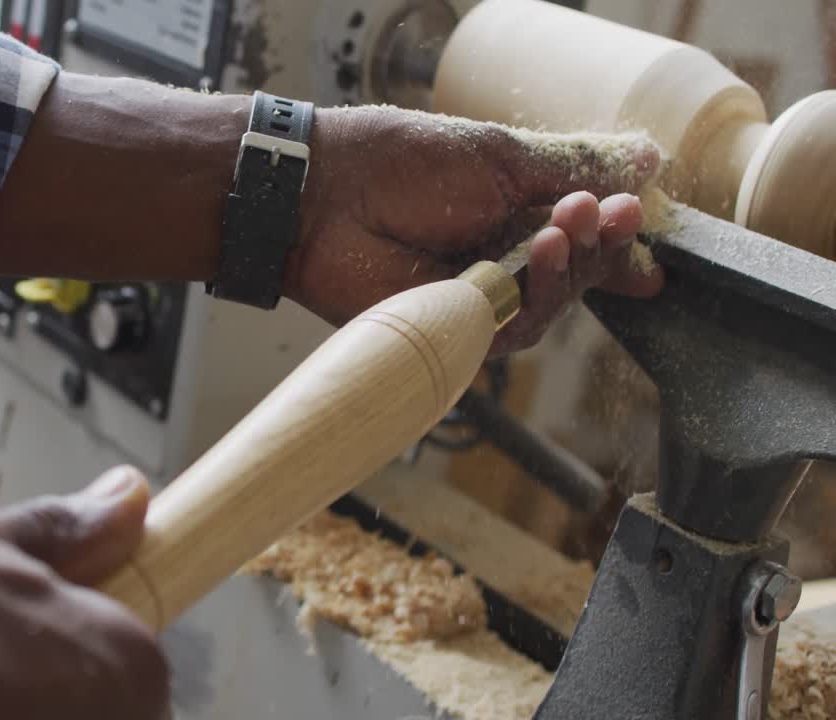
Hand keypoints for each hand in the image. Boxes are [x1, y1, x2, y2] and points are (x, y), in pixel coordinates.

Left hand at [292, 106, 663, 353]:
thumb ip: (569, 168)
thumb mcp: (498, 157)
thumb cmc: (400, 166)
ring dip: (572, 264)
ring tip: (569, 222)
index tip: (640, 216)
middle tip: (607, 212)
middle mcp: (500, 265)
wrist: (329, 194)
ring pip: (552, 305)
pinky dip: (537, 292)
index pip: (581, 237)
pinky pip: (515, 329)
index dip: (615, 235)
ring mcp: (478, 303)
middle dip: (599, 243)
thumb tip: (647, 161)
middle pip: (575, 275)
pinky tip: (542, 250)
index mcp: (512, 218)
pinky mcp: (456, 335)